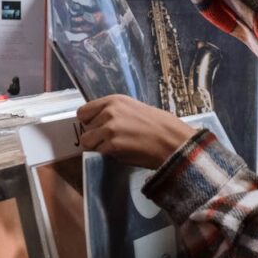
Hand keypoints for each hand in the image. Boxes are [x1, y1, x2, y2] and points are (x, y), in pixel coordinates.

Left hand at [77, 95, 197, 169]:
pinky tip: (124, 153)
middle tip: (114, 141)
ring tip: (117, 148)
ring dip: (99, 147)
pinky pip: (98, 153)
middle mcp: (108, 112)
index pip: (83, 112)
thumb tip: (100, 123)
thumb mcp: (135, 109)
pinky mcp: (111, 146)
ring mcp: (108, 129)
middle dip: (96, 136)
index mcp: (114, 100)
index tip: (98, 128)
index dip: (90, 122)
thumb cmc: (161, 126)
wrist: (173, 141)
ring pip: (88, 143)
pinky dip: (108, 156)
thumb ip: (115, 113)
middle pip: (85, 129)